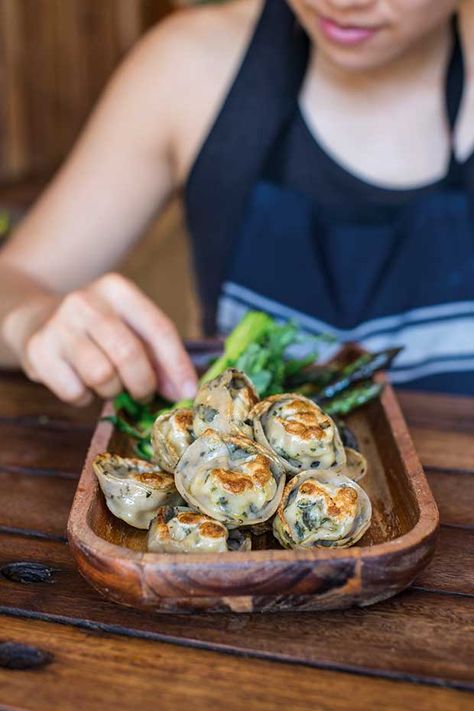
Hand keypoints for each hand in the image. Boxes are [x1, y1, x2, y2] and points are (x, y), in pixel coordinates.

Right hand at [4, 273, 196, 405]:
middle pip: (129, 354)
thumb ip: (158, 357)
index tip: (187, 393)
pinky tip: (80, 382)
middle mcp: (86, 301)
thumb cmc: (97, 330)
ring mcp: (58, 324)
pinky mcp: (38, 350)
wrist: (36, 320)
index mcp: (117, 289)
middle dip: (143, 383)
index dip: (177, 365)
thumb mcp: (129, 329)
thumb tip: (182, 392)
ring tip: (106, 381)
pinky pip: (75, 391)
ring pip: (102, 376)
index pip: (158, 329)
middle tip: (144, 394)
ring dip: (111, 390)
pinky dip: (83, 397)